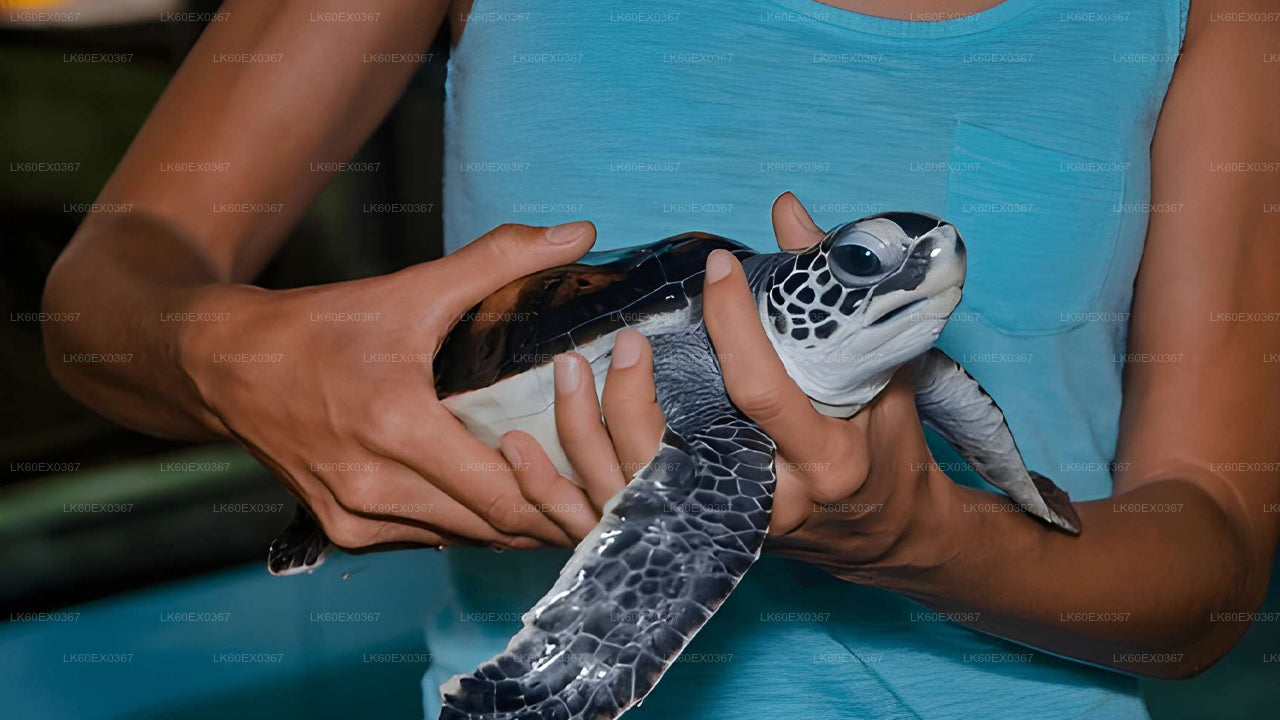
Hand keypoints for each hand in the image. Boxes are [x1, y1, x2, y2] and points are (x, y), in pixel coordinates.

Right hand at [181, 222, 597, 551]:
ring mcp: (354, 520)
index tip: (595, 468)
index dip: (557, 489)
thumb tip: (581, 233)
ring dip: (509, 521)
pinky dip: (465, 523)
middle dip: (546, 509)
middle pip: (490, 526)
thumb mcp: (411, 289)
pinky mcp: (342, 533)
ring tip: (554, 489)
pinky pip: (426, 538)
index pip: (502, 492)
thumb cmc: (318, 327)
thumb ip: (499, 261)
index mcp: (396, 429)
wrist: (224, 366)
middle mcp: (373, 488)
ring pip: (462, 538)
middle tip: (592, 483)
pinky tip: (492, 494)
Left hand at [504, 194, 946, 579]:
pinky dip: (555, 491)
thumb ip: (830, 295)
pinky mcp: (687, 540)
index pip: (762, 390)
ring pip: (630, 493)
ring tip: (567, 370)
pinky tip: (522, 447)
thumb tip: (786, 210)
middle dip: (636, 395)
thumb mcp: (879, 371)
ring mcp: (719, 530)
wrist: (881, 530)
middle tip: (627, 337)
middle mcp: (766, 505)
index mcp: (823, 460)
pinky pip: (606, 525)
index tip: (717, 266)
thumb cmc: (885, 446)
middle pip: (677, 456)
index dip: (734, 323)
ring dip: (585, 432)